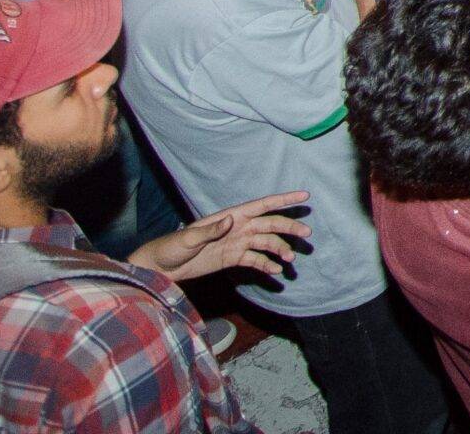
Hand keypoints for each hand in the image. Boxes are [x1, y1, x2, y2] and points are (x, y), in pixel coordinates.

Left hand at [129, 192, 312, 282]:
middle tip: (306, 235)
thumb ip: (210, 230)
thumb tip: (230, 220)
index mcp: (230, 217)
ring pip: (266, 243)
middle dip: (289, 228)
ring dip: (280, 250)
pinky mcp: (233, 259)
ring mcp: (237, 243)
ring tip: (290, 261)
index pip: (262, 206)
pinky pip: (256, 260)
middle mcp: (238, 228)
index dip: (283, 201)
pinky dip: (267, 265)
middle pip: (270, 225)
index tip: (304, 197)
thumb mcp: (189, 238)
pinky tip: (276, 272)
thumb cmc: (171, 247)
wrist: (162, 268)